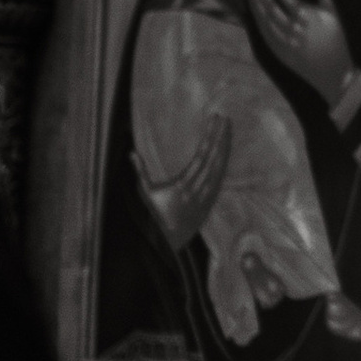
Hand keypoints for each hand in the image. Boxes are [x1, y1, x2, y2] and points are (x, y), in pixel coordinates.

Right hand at [138, 113, 229, 249]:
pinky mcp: (211, 200)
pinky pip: (221, 178)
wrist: (170, 241)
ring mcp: (207, 196)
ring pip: (220, 168)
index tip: (213, 121)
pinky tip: (226, 151)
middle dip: (220, 137)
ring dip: (225, 148)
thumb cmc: (155, 215)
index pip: (200, 157)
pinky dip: (224, 163)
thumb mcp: (145, 193)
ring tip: (228, 129)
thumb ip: (140, 172)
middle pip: (213, 159)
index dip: (208, 138)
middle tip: (225, 118)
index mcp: (183, 185)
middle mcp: (198, 190)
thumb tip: (132, 153)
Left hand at [247, 0, 359, 111]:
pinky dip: (255, 15)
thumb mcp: (331, 7)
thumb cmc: (335, 37)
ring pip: (261, 15)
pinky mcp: (277, 50)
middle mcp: (290, 26)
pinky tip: (252, 2)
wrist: (334, 72)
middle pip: (266, 0)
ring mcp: (282, 39)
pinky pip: (261, 29)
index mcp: (305, 13)